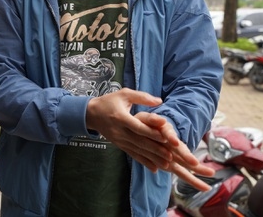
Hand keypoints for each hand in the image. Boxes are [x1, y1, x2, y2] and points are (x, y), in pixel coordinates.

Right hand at [86, 88, 212, 191]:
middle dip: (156, 149)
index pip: (137, 126)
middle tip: (171, 155)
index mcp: (120, 117)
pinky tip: (155, 169)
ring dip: (153, 158)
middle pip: (139, 141)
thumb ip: (141, 97)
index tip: (165, 136)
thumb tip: (159, 101)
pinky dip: (144, 162)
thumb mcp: (124, 94)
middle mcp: (119, 131)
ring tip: (168, 164)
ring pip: (138, 151)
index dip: (151, 132)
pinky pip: (133, 155)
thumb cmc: (109, 101)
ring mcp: (119, 140)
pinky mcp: (120, 146)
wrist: (91, 114)